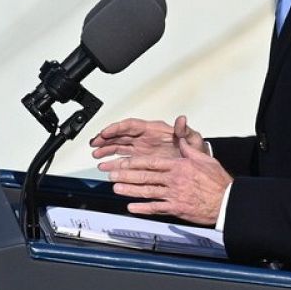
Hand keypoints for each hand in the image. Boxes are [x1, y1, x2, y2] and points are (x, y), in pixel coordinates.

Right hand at [90, 115, 206, 160]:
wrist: (195, 168)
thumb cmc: (194, 150)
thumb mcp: (193, 140)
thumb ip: (185, 131)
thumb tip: (182, 120)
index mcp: (155, 130)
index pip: (132, 125)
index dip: (117, 128)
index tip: (106, 132)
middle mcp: (146, 138)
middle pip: (121, 135)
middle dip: (106, 138)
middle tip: (95, 144)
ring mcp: (142, 149)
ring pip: (119, 146)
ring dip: (106, 150)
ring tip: (96, 156)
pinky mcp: (141, 160)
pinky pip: (124, 159)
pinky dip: (114, 162)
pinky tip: (105, 166)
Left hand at [99, 131, 230, 226]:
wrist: (226, 201)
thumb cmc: (218, 181)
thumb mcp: (204, 158)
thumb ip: (188, 149)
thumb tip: (180, 139)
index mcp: (179, 165)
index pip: (151, 162)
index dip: (134, 162)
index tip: (123, 162)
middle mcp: (174, 179)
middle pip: (145, 176)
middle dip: (126, 175)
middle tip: (111, 174)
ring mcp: (174, 194)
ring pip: (147, 191)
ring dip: (129, 190)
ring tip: (116, 188)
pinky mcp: (176, 208)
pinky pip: (156, 208)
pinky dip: (142, 208)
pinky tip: (131, 207)